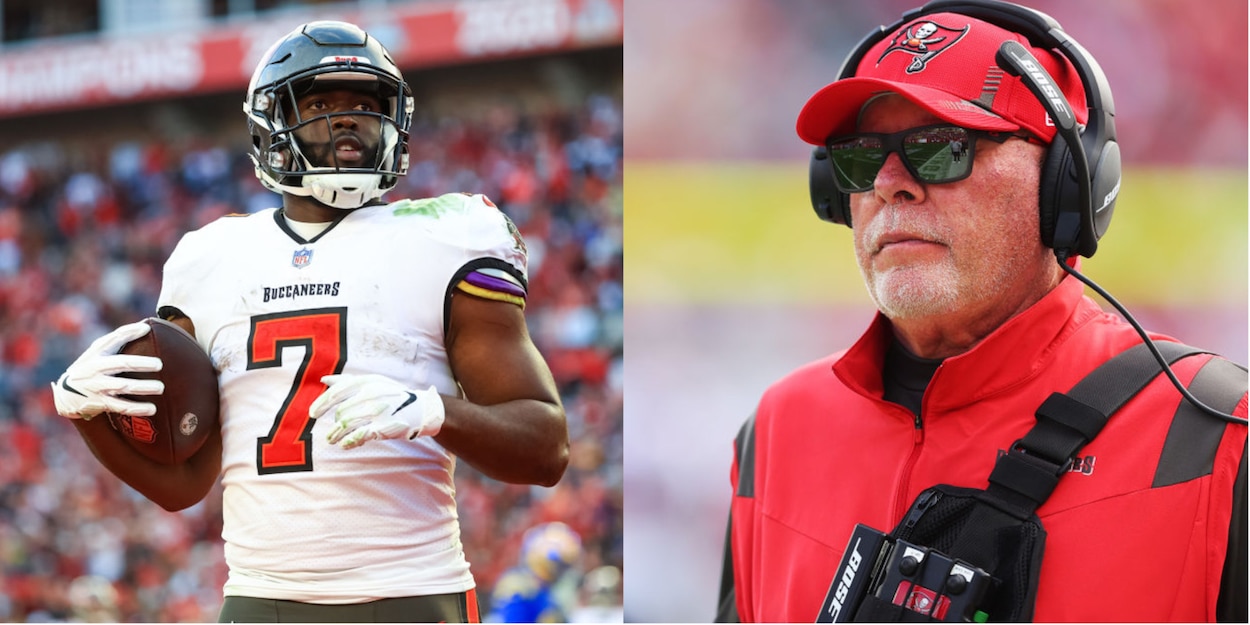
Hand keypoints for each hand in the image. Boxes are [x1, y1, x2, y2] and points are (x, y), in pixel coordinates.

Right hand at [50, 321, 164, 419]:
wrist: (66, 394)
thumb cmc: (91, 367)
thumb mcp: (97, 352)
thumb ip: (116, 340)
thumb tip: (146, 327)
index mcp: (97, 353)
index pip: (112, 340)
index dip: (129, 333)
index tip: (147, 329)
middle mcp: (96, 368)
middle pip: (121, 363)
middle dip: (141, 364)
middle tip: (159, 364)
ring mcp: (98, 386)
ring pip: (123, 386)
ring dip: (143, 387)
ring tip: (160, 387)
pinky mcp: (101, 403)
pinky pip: (121, 406)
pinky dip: (137, 408)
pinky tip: (152, 409)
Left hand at [309, 374, 444, 449]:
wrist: (421, 409)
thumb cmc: (393, 395)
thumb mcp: (373, 381)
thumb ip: (347, 381)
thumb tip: (324, 380)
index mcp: (366, 382)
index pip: (337, 392)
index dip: (322, 404)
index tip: (312, 414)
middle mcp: (370, 394)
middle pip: (341, 412)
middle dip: (334, 424)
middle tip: (332, 433)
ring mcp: (376, 411)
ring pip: (346, 425)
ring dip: (336, 435)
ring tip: (332, 441)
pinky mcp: (381, 426)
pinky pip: (358, 435)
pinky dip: (349, 441)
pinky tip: (345, 445)